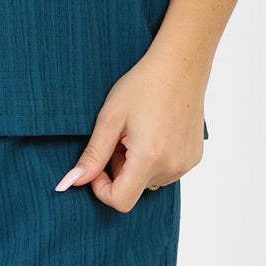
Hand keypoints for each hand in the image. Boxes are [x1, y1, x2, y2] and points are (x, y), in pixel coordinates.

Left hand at [53, 44, 207, 211]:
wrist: (180, 65)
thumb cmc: (143, 85)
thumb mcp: (110, 118)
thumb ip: (92, 155)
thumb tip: (71, 182)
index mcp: (149, 158)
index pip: (120, 201)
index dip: (101, 188)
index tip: (97, 163)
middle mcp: (172, 167)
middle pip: (134, 189)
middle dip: (119, 169)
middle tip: (120, 135)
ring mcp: (186, 163)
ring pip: (149, 180)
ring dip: (137, 164)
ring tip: (139, 130)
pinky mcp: (194, 157)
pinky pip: (166, 171)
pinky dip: (155, 159)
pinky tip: (155, 130)